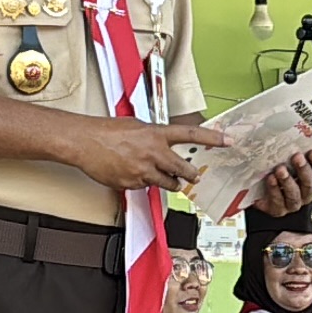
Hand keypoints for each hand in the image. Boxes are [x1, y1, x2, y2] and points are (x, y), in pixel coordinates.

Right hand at [71, 118, 218, 194]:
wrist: (85, 142)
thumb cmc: (106, 131)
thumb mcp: (136, 126)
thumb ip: (153, 135)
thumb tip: (162, 142)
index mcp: (156, 134)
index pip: (191, 135)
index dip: (212, 138)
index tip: (227, 141)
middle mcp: (153, 152)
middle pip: (182, 169)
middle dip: (190, 175)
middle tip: (194, 176)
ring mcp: (143, 170)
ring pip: (167, 183)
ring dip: (169, 182)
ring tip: (161, 176)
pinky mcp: (132, 183)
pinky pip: (145, 187)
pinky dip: (143, 183)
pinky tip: (132, 173)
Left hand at [251, 152, 311, 215]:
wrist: (260, 196)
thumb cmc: (276, 176)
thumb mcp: (285, 163)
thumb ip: (290, 154)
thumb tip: (291, 133)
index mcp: (310, 180)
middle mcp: (304, 193)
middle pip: (309, 183)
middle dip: (303, 169)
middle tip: (297, 157)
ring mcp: (291, 203)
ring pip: (294, 194)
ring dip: (288, 181)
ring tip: (280, 170)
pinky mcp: (278, 209)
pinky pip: (278, 200)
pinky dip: (274, 189)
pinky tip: (271, 179)